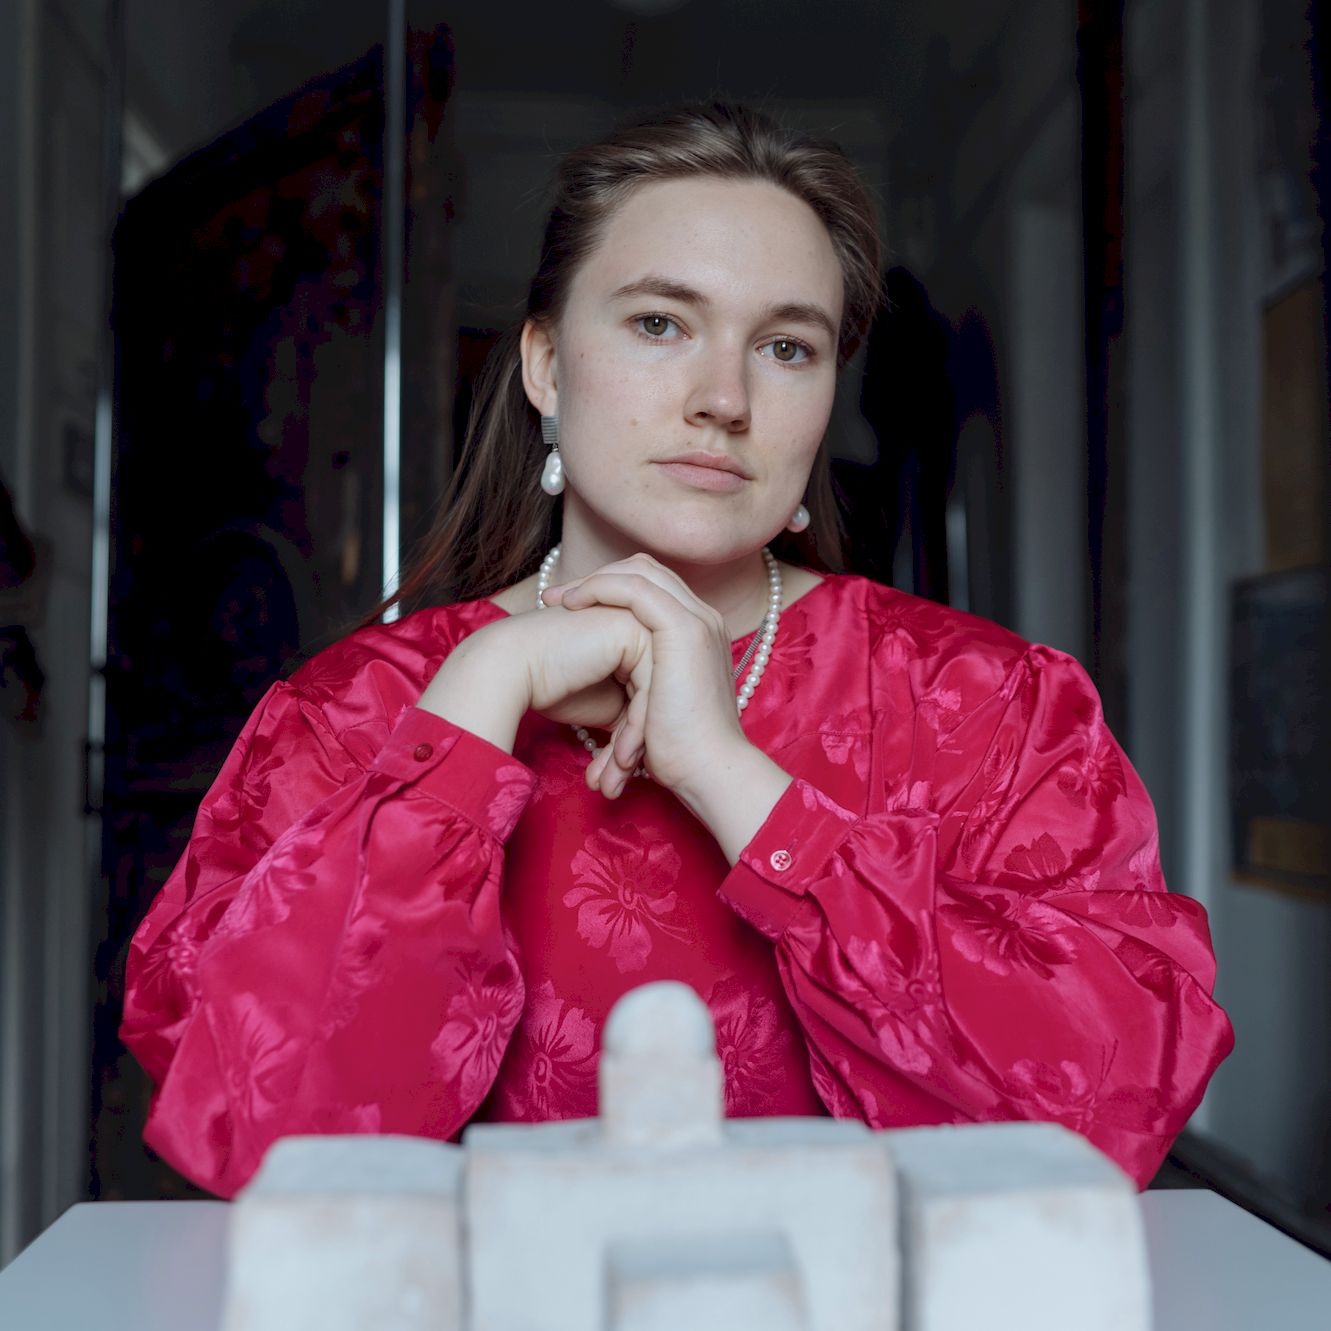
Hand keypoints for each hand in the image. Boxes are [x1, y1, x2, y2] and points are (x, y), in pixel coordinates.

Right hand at [417, 604, 652, 791]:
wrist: (512, 669)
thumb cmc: (548, 685)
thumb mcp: (604, 704)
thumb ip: (632, 711)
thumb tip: (651, 742)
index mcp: (635, 639)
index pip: (648, 697)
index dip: (632, 741)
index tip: (612, 775)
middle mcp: (641, 627)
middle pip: (655, 699)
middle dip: (634, 749)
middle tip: (613, 783)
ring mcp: (640, 624)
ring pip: (656, 699)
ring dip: (633, 747)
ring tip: (611, 780)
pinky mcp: (634, 631)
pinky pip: (649, 690)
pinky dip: (635, 732)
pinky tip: (616, 761)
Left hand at [540, 552, 751, 798]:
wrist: (709, 771)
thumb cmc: (681, 751)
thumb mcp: (655, 704)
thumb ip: (639, 682)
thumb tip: (604, 684)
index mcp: (698, 634)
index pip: (652, 587)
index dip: (608, 588)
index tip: (569, 607)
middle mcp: (703, 619)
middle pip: (645, 570)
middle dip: (596, 578)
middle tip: (555, 597)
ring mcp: (697, 621)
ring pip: (639, 572)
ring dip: (593, 581)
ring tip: (558, 600)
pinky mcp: (684, 630)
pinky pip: (635, 589)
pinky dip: (601, 589)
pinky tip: (574, 605)